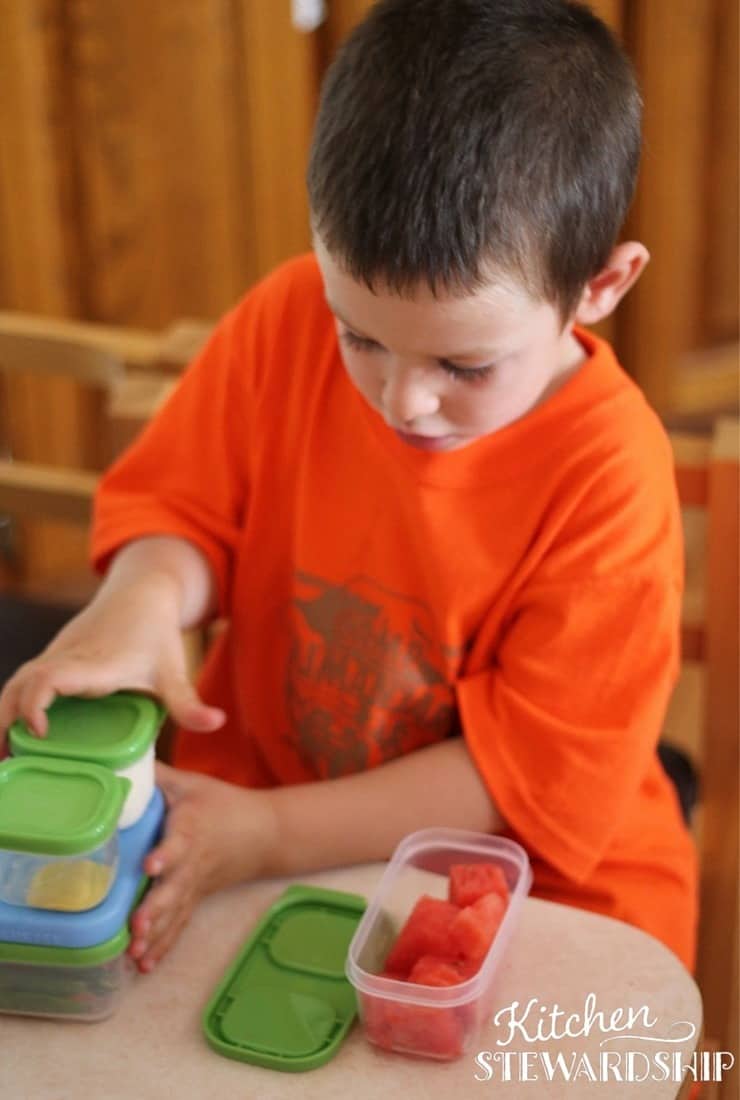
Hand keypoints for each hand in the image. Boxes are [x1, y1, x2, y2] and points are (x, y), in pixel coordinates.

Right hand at [0, 579, 223, 748]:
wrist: (141, 592)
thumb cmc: (156, 633)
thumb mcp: (174, 671)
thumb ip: (188, 703)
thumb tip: (217, 724)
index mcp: (94, 663)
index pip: (50, 678)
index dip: (35, 704)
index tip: (39, 732)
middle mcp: (67, 658)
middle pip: (20, 683)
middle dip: (6, 719)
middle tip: (5, 760)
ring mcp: (56, 656)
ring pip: (16, 681)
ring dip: (4, 714)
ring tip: (3, 755)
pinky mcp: (53, 658)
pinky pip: (23, 680)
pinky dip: (12, 705)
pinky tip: (14, 735)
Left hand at [128, 762, 277, 971]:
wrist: (264, 832)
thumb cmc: (221, 803)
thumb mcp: (190, 783)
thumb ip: (155, 775)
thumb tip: (117, 758)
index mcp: (192, 828)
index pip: (179, 841)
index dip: (165, 854)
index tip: (150, 866)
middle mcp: (194, 861)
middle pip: (175, 887)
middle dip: (156, 908)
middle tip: (136, 926)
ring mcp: (196, 885)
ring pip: (176, 912)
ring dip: (156, 934)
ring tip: (134, 954)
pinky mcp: (195, 899)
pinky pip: (179, 925)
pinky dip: (164, 946)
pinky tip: (145, 965)